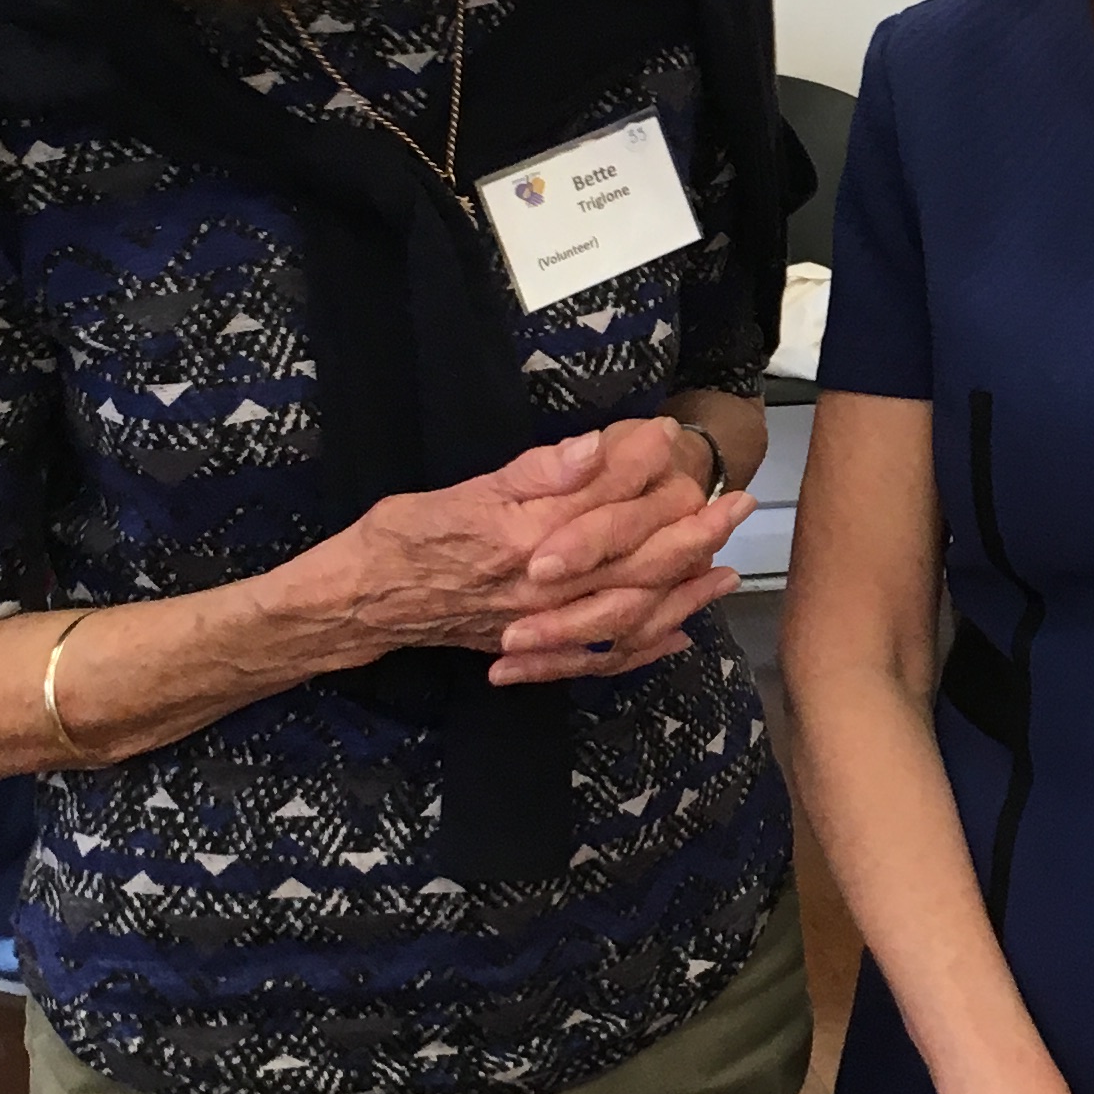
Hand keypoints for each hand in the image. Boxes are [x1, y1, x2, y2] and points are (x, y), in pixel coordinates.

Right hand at [288, 421, 748, 683]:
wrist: (357, 604)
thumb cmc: (400, 538)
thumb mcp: (462, 490)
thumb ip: (535, 473)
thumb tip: (596, 448)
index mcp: (529, 541)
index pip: (608, 503)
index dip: (646, 468)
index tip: (674, 436)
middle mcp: (546, 590)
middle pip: (637, 563)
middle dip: (693, 532)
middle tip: (735, 503)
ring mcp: (542, 626)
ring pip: (631, 612)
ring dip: (684, 591)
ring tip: (725, 567)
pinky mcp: (532, 649)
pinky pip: (600, 657)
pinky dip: (643, 649)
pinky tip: (678, 637)